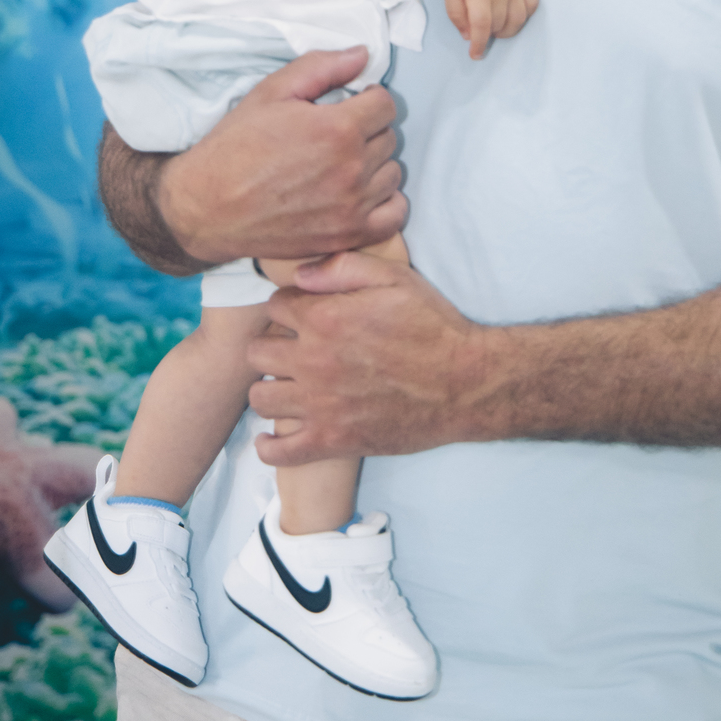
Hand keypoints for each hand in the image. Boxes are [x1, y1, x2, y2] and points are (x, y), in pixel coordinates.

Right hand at [159, 46, 404, 265]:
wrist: (207, 207)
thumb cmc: (236, 146)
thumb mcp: (271, 92)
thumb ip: (322, 67)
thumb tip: (363, 54)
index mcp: (337, 129)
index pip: (385, 104)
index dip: (367, 99)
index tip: (349, 106)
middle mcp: (352, 169)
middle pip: (389, 138)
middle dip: (367, 130)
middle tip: (336, 136)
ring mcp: (352, 206)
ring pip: (393, 174)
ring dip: (375, 166)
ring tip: (343, 164)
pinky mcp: (347, 235)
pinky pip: (394, 216)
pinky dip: (384, 203)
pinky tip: (359, 194)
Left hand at [247, 253, 495, 461]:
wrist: (464, 383)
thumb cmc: (433, 326)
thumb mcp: (395, 278)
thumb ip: (344, 268)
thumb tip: (301, 274)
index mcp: (325, 318)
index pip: (274, 306)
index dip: (288, 305)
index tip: (302, 313)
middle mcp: (314, 360)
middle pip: (257, 352)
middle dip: (271, 345)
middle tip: (292, 349)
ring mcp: (320, 404)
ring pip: (260, 397)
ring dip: (270, 389)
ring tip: (288, 387)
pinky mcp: (332, 440)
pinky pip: (278, 451)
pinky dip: (270, 445)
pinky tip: (277, 435)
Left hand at [442, 0, 538, 58]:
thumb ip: (456, 13)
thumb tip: (467, 35)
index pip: (482, 26)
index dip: (479, 44)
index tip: (475, 55)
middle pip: (499, 25)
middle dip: (488, 34)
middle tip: (478, 28)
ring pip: (518, 20)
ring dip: (506, 30)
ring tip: (494, 25)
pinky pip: (532, 6)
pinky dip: (524, 15)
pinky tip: (512, 13)